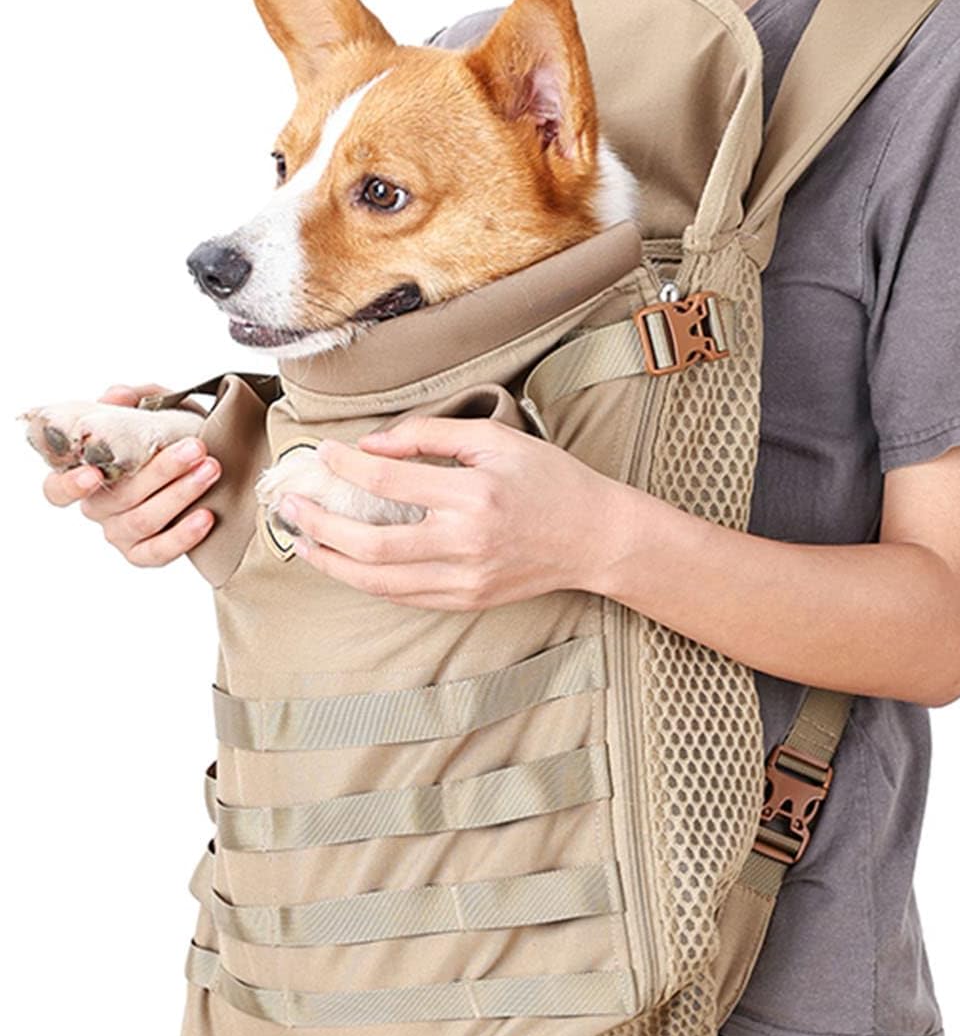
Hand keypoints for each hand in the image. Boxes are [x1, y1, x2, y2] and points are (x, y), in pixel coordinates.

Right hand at [42, 386, 220, 566]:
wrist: (202, 466)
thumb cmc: (166, 438)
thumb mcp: (151, 411)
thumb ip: (133, 399)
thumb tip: (118, 396)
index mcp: (84, 475)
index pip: (56, 490)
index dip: (70, 485)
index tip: (91, 473)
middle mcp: (97, 507)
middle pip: (118, 498)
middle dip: (161, 471)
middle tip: (196, 448)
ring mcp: (119, 533)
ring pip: (143, 520)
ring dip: (181, 494)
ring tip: (211, 470)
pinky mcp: (144, 554)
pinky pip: (159, 551)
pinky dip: (184, 534)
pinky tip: (206, 515)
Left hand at [280, 416, 621, 609]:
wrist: (594, 537)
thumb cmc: (548, 480)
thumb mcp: (496, 439)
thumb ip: (431, 434)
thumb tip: (372, 444)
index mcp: (472, 495)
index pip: (388, 480)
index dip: (345, 467)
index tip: (322, 454)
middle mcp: (465, 543)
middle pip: (370, 542)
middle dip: (319, 525)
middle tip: (289, 505)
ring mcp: (464, 580)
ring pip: (378, 581)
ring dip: (332, 562)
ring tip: (302, 541)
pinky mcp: (466, 600)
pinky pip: (403, 596)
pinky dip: (366, 581)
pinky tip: (344, 562)